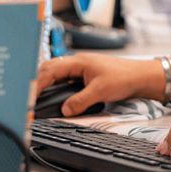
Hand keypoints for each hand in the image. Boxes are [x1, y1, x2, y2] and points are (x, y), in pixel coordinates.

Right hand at [36, 53, 163, 116]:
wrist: (142, 76)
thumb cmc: (125, 77)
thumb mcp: (100, 91)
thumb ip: (80, 101)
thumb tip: (64, 110)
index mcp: (78, 61)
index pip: (50, 70)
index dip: (37, 84)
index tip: (29, 97)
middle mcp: (78, 62)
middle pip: (50, 69)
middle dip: (37, 82)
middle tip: (28, 98)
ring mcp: (82, 68)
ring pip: (57, 74)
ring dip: (46, 84)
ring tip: (37, 97)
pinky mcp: (87, 76)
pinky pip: (66, 80)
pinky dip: (57, 87)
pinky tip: (55, 96)